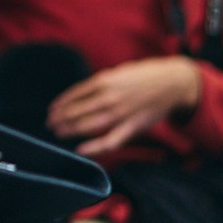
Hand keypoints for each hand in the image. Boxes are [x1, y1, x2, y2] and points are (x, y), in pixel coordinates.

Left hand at [47, 57, 201, 157]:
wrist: (172, 83)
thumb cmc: (144, 76)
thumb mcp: (118, 72)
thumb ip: (99, 83)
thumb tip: (80, 95)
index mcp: (104, 80)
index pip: (74, 94)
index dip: (60, 104)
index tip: (51, 110)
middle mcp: (109, 96)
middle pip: (77, 110)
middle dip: (60, 119)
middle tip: (50, 124)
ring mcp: (120, 113)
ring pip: (88, 125)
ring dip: (70, 130)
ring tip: (58, 133)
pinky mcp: (132, 126)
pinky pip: (110, 140)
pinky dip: (94, 147)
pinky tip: (80, 149)